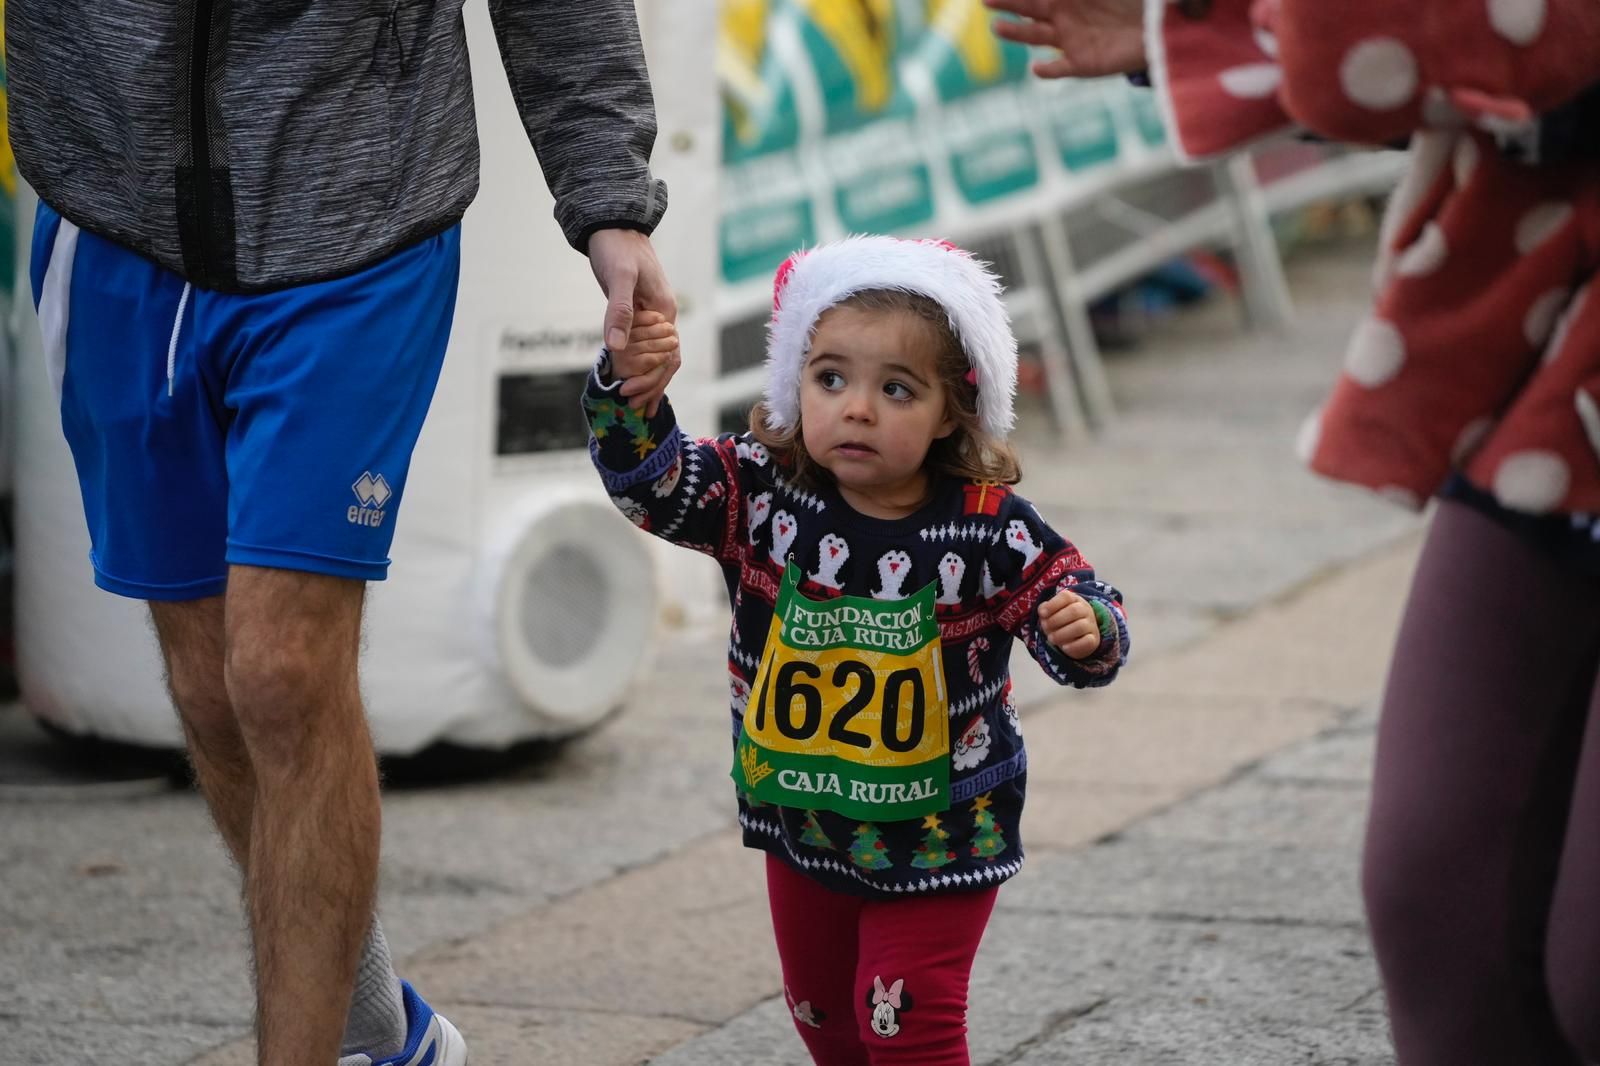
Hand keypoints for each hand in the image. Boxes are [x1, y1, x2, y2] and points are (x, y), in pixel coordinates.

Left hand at [589, 228, 678, 414]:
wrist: (614, 224)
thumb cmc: (617, 248)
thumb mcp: (618, 278)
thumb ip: (619, 311)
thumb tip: (616, 347)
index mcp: (664, 312)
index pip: (665, 357)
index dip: (649, 379)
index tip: (628, 395)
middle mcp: (663, 318)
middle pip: (664, 362)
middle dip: (650, 387)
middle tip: (631, 408)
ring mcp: (652, 317)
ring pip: (657, 357)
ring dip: (648, 381)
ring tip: (636, 406)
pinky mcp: (639, 315)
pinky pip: (644, 346)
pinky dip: (640, 365)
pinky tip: (630, 378)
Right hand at [985, 0, 1146, 78]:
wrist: (1152, 34)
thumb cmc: (1126, 6)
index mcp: (1065, 0)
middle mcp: (1061, 21)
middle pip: (1029, 11)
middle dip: (1008, 5)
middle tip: (985, 1)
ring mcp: (1068, 43)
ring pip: (1036, 37)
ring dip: (1017, 33)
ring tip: (998, 27)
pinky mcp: (1081, 64)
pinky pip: (1060, 69)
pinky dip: (1048, 70)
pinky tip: (1036, 68)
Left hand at [1039, 589, 1103, 658]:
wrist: (1076, 637)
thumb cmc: (1060, 622)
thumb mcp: (1051, 613)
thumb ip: (1045, 609)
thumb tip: (1042, 610)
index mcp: (1074, 600)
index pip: (1066, 597)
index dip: (1052, 604)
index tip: (1042, 614)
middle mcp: (1085, 610)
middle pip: (1074, 611)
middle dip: (1056, 620)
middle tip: (1045, 627)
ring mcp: (1091, 624)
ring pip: (1080, 626)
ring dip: (1062, 633)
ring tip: (1051, 638)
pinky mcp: (1094, 640)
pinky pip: (1088, 641)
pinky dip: (1074, 645)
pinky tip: (1064, 647)